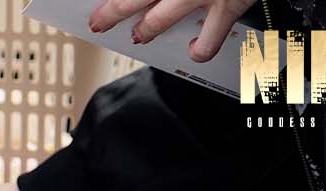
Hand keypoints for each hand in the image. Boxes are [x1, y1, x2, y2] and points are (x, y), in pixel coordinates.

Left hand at [88, 0, 254, 61]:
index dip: (114, 1)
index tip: (97, 9)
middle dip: (112, 13)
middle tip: (100, 22)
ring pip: (159, 21)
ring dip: (146, 30)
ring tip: (140, 35)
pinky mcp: (229, 7)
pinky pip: (207, 41)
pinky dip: (199, 50)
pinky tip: (195, 49)